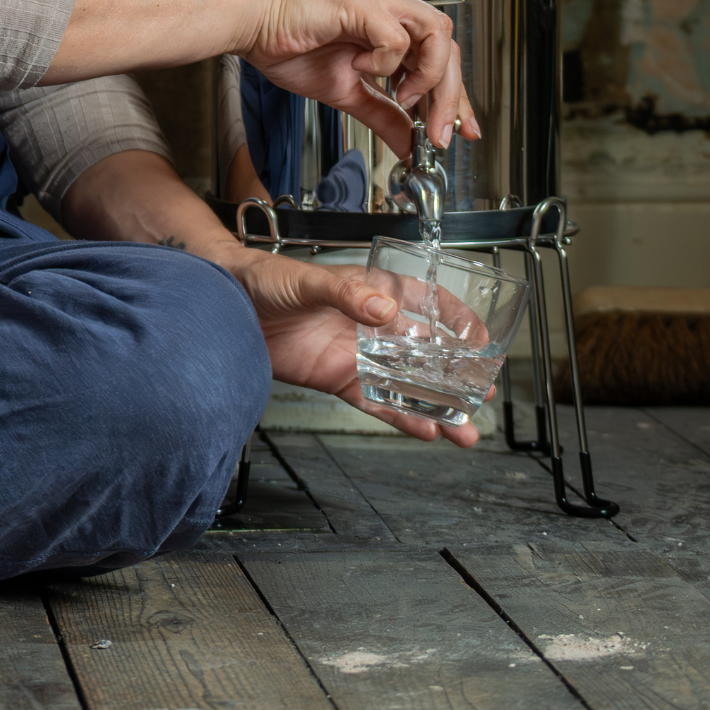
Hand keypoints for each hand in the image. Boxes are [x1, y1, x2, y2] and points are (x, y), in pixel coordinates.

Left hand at [223, 245, 481, 447]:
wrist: (226, 306)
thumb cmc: (266, 280)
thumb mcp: (308, 281)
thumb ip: (345, 294)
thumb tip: (383, 309)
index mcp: (373, 290)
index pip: (427, 303)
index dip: (457, 320)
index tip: (481, 339)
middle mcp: (372, 325)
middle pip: (425, 351)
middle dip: (456, 373)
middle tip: (483, 394)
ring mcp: (358, 355)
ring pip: (407, 384)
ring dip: (436, 406)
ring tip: (465, 428)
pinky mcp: (339, 379)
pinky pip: (377, 402)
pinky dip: (401, 416)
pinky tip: (426, 430)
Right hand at [240, 0, 478, 157]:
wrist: (254, 29)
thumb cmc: (290, 48)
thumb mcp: (347, 94)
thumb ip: (383, 116)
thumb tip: (410, 145)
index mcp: (392, 27)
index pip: (443, 57)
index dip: (457, 95)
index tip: (462, 130)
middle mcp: (391, 9)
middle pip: (448, 46)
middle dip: (450, 96)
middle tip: (440, 133)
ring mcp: (378, 2)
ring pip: (435, 33)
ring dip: (429, 76)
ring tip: (405, 99)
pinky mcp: (360, 4)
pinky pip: (395, 37)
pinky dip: (386, 61)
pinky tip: (361, 67)